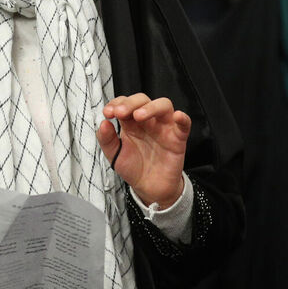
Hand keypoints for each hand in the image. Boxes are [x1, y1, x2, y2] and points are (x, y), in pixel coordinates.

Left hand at [97, 93, 190, 209]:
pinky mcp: (178, 139)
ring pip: (164, 105)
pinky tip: (177, 116)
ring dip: (151, 107)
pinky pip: (184, 125)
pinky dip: (183, 118)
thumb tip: (103, 123)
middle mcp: (148, 121)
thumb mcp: (114, 155)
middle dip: (130, 103)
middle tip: (120, 112)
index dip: (116, 103)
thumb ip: (107, 140)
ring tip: (139, 116)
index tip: (108, 113)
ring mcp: (164, 128)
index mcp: (131, 122)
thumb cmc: (133, 168)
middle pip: (143, 100)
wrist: (149, 188)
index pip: (125, 103)